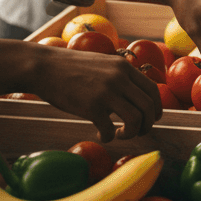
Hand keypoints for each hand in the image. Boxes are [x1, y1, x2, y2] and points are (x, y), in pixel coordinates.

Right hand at [28, 47, 162, 141]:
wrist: (44, 67)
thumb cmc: (70, 67)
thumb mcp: (102, 63)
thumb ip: (120, 75)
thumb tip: (134, 94)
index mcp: (124, 67)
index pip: (153, 90)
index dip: (156, 108)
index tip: (151, 118)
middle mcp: (119, 78)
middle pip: (149, 107)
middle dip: (147, 125)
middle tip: (137, 132)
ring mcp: (106, 92)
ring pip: (136, 120)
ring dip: (131, 133)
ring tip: (120, 134)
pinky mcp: (91, 107)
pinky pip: (109, 130)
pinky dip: (108, 137)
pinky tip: (100, 135)